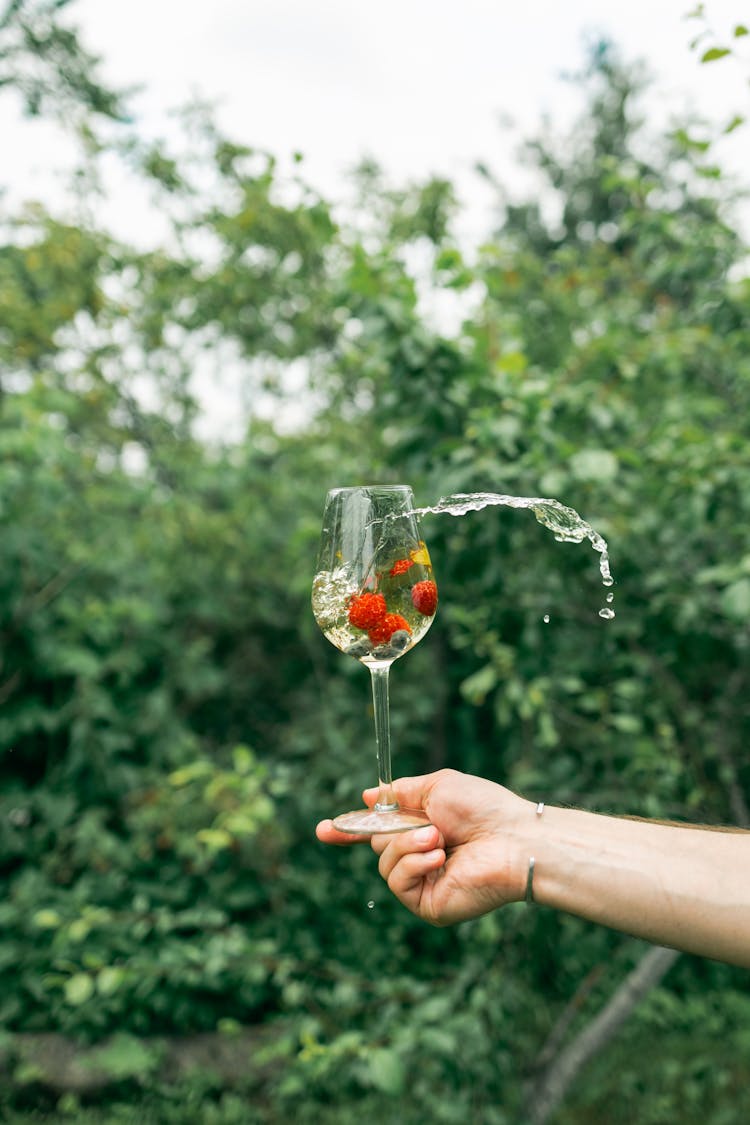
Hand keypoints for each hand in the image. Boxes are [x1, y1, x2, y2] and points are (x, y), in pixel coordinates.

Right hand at [316, 769, 532, 924]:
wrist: (514, 838)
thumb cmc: (484, 809)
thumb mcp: (437, 787)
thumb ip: (400, 791)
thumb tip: (368, 795)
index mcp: (422, 829)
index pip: (377, 833)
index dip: (349, 832)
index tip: (323, 830)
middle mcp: (420, 858)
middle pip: (376, 843)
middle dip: (394, 829)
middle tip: (430, 824)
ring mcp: (424, 884)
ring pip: (383, 863)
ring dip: (408, 845)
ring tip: (439, 839)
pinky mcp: (428, 905)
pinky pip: (397, 882)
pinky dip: (413, 864)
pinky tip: (438, 858)